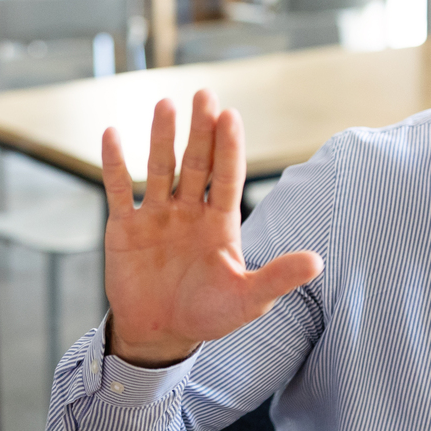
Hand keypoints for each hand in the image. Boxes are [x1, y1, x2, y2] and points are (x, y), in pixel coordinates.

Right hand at [102, 90, 322, 365]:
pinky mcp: (125, 228)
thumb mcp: (248, 300)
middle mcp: (190, 211)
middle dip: (200, 130)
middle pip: (196, 162)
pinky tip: (112, 135)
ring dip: (162, 138)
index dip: (228, 147)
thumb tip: (318, 261)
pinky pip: (119, 190)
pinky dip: (115, 164)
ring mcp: (157, 216)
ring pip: (159, 168)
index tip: (231, 116)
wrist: (161, 336)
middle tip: (204, 94)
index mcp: (221, 222)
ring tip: (165, 105)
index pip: (227, 176)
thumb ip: (277, 277)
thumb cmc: (208, 315)